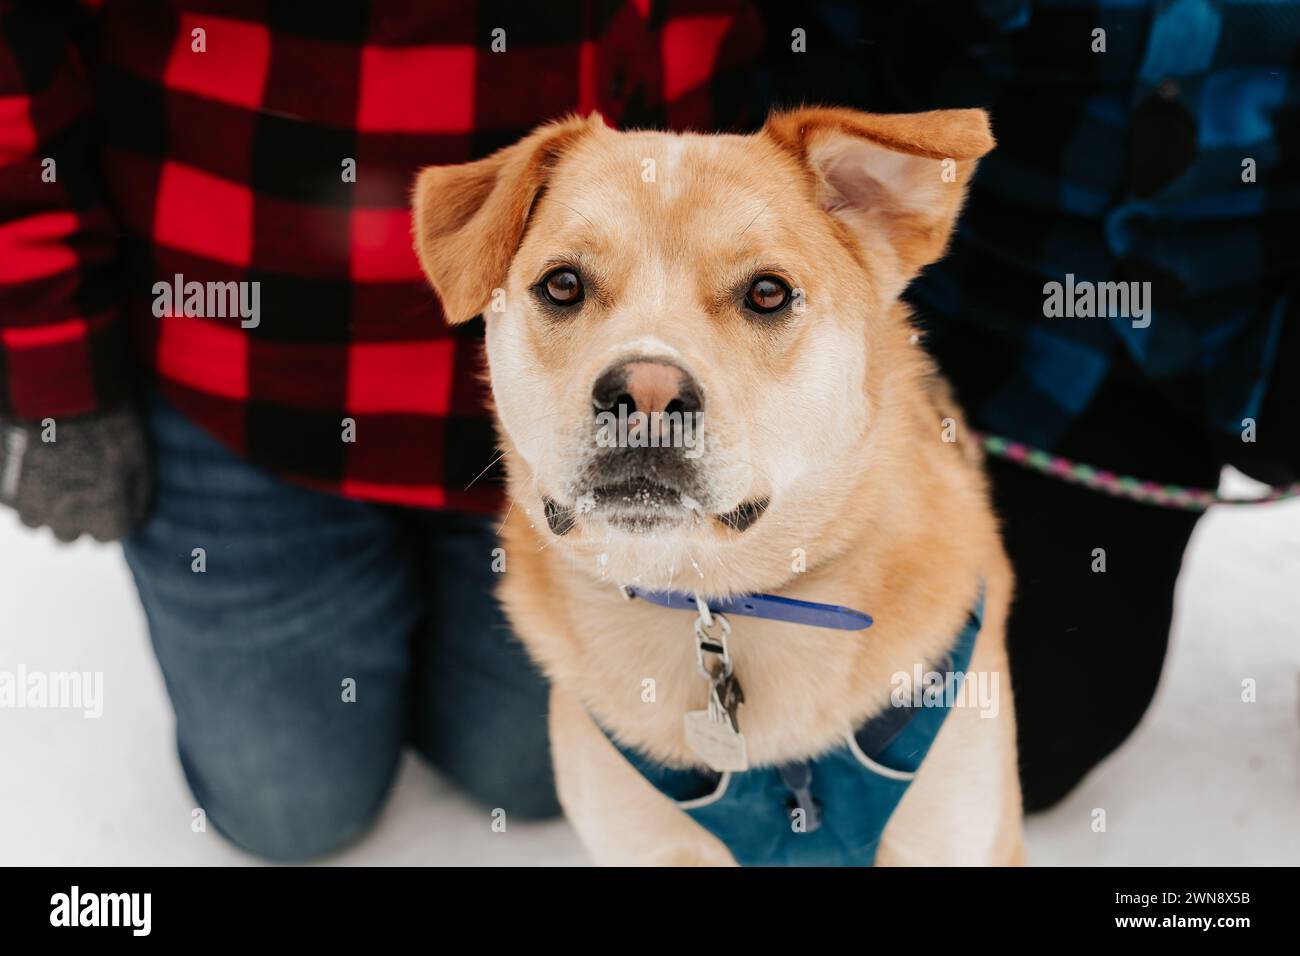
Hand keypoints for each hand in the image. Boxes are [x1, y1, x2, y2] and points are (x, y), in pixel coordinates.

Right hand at [0, 406, 150, 542]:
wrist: (53, 395)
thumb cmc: (105, 423)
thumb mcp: (138, 457)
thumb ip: (137, 494)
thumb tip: (138, 517)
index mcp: (103, 518)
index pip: (108, 534)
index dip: (111, 514)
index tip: (110, 495)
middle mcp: (64, 522)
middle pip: (69, 534)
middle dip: (75, 515)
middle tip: (78, 482)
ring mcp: (29, 508)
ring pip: (35, 521)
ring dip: (44, 504)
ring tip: (50, 471)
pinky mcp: (1, 492)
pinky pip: (11, 500)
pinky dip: (18, 487)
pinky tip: (28, 461)